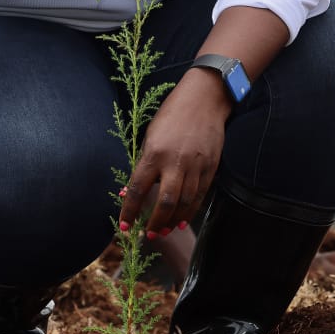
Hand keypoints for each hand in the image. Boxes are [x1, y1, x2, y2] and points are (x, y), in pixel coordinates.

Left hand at [119, 71, 229, 236]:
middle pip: (165, 202)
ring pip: (185, 203)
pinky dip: (190, 211)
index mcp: (154, 153)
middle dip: (155, 223)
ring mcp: (196, 166)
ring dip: (173, 220)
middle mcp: (175, 162)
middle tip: (149, 235)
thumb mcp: (151, 135)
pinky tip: (182, 220)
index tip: (123, 225)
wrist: (204, 99)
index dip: (129, 210)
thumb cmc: (172, 114)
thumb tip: (128, 190)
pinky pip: (200, 195)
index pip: (138, 189)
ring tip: (165, 230)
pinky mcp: (211, 167)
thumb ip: (143, 164)